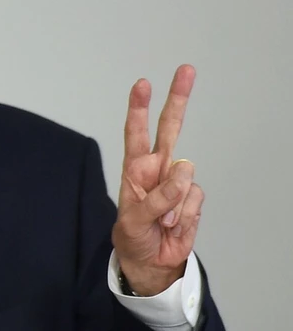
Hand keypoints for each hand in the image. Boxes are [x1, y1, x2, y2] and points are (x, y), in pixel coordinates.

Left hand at [112, 65, 203, 294]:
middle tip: (186, 70)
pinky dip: (185, 216)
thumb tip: (185, 170)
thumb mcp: (135, 219)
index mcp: (136, 169)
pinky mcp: (193, 197)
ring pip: (186, 179)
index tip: (142, 84)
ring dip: (174, 205)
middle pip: (170, 129)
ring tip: (160, 222)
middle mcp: (158, 169)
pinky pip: (194, 200)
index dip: (138, 109)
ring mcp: (178, 182)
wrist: (151, 260)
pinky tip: (174, 225)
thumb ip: (158, 197)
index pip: (136, 134)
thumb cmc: (134, 234)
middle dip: (177, 99)